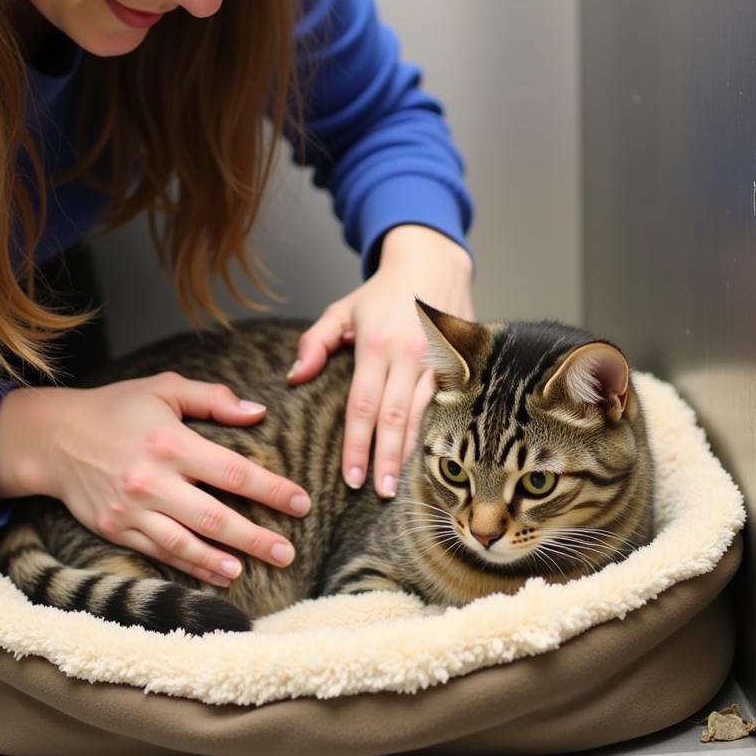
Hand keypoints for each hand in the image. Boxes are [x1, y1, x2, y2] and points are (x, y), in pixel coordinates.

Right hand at [0, 373, 311, 585]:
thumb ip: (213, 399)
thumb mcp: (164, 389)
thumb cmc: (116, 407)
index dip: (272, 489)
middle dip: (256, 537)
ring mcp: (132, 509)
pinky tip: (215, 574)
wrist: (53, 437)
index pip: (234, 471)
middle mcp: (152, 479)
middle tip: (289, 552)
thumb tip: (258, 413)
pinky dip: (189, 566)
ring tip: (254, 569)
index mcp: (171, 442)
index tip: (301, 503)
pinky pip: (159, 553)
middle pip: (215, 517)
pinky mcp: (115, 529)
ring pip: (186, 543)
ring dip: (223, 560)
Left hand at [287, 225, 473, 497]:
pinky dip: (441, 433)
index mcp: (376, 345)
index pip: (362, 404)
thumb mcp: (341, 310)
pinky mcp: (461, 362)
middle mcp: (409, 355)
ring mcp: (440, 360)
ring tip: (403, 486)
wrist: (433, 263)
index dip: (356, 444)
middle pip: (395, 417)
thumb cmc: (383, 292)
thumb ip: (314, 343)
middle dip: (386, 458)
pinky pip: (450, 405)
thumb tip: (293, 378)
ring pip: (426, 415)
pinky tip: (435, 458)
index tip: (351, 476)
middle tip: (378, 492)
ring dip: (413, 452)